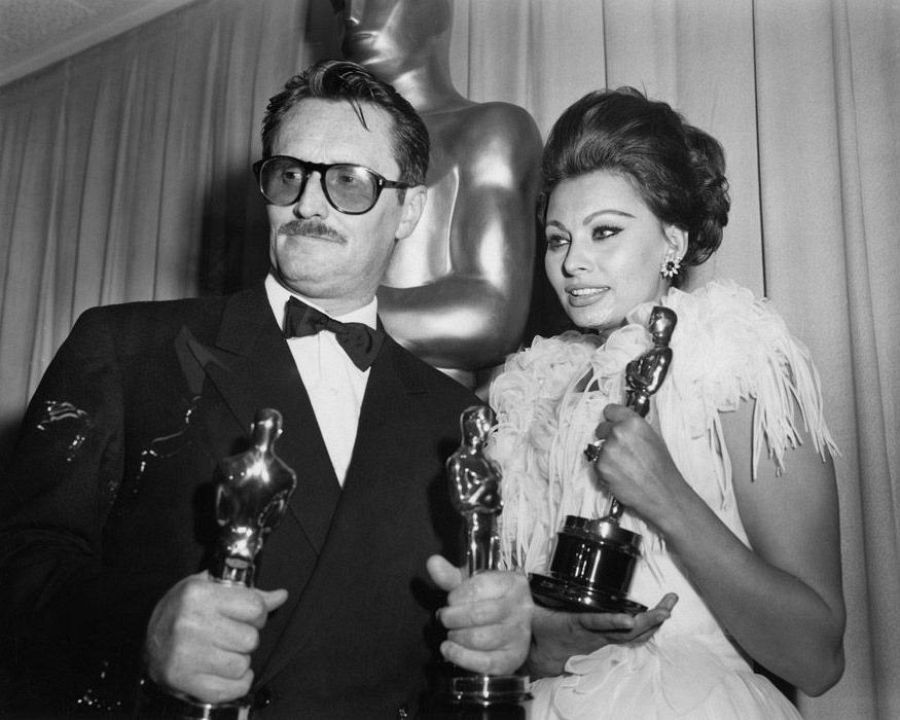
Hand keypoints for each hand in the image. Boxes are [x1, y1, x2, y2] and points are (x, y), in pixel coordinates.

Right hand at [143, 572, 287, 703]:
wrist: (150, 640)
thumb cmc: (184, 610)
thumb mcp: (211, 589)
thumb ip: (249, 594)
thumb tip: (281, 596)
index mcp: (199, 594)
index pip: (255, 608)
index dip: (258, 614)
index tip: (247, 616)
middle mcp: (191, 623)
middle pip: (250, 639)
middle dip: (246, 638)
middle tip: (231, 635)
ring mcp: (186, 654)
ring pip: (242, 665)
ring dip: (239, 661)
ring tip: (223, 652)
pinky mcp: (184, 680)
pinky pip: (231, 689)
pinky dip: (237, 684)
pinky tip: (226, 672)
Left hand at [427, 555, 533, 674]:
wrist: (511, 623)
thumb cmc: (488, 600)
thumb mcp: (472, 584)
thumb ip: (450, 575)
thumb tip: (432, 562)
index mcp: (511, 583)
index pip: (478, 587)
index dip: (456, 596)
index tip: (451, 600)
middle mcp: (520, 608)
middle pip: (478, 615)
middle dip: (452, 618)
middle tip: (444, 618)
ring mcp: (519, 635)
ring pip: (480, 639)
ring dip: (456, 637)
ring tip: (451, 634)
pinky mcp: (513, 658)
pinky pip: (485, 662)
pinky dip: (461, 657)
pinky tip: (450, 650)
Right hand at [528, 593, 677, 677]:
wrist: (539, 655)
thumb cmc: (539, 629)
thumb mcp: (532, 610)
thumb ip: (533, 592)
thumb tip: (521, 575)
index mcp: (574, 625)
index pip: (595, 623)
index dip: (612, 622)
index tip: (628, 620)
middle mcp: (593, 636)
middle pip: (626, 632)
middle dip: (649, 620)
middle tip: (667, 607)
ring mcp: (602, 641)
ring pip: (633, 636)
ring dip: (654, 622)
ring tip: (669, 606)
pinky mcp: (606, 642)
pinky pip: (631, 638)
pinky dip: (647, 628)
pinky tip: (659, 617)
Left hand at [592, 404, 687, 521]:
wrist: (662, 494)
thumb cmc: (662, 469)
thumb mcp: (654, 438)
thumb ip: (634, 428)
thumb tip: (621, 422)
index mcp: (633, 422)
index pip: (610, 410)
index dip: (612, 418)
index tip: (613, 423)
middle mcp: (618, 432)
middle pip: (601, 428)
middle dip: (608, 437)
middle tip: (622, 450)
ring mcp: (607, 449)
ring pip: (598, 446)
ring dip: (606, 454)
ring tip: (624, 465)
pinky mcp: (600, 466)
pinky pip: (596, 463)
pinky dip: (604, 468)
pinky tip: (620, 474)